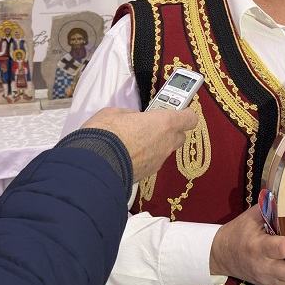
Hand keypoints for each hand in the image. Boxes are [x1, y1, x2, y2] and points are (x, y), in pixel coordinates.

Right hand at [80, 107, 197, 180]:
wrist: (94, 165)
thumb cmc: (106, 134)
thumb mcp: (115, 113)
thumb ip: (131, 114)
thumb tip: (133, 118)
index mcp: (164, 123)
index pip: (190, 118)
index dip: (186, 113)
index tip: (179, 110)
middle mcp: (166, 143)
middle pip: (180, 135)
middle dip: (171, 130)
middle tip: (154, 125)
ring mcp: (158, 160)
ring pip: (165, 149)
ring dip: (157, 144)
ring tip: (136, 140)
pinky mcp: (148, 174)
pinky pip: (153, 161)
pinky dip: (146, 157)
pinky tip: (129, 154)